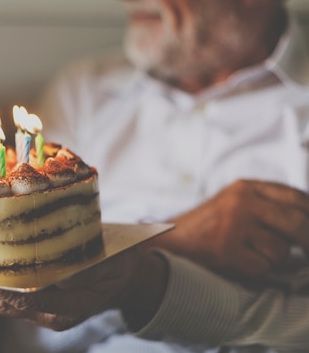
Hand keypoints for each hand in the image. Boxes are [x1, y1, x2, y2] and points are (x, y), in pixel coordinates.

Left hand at [0, 248, 165, 330]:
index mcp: (71, 308)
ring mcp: (44, 313)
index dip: (5, 285)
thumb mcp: (114, 263)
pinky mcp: (38, 305)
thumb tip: (62, 280)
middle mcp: (53, 316)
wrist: (124, 277)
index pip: (30, 298)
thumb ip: (91, 270)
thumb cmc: (119, 264)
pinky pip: (8, 300)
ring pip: (4, 305)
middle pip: (9, 305)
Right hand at [149, 180, 308, 279]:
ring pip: (280, 251)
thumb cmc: (205, 226)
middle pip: (296, 222)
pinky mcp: (225, 249)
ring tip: (247, 254)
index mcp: (244, 187)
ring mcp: (232, 224)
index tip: (308, 230)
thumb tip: (307, 219)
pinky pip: (262, 268)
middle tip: (305, 251)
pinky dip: (253, 272)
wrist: (166, 239)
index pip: (297, 197)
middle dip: (305, 242)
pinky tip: (235, 263)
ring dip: (270, 260)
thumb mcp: (234, 203)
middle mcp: (240, 201)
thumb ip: (267, 205)